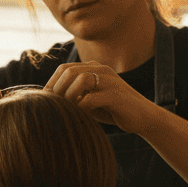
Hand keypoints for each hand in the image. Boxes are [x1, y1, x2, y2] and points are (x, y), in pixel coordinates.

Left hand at [43, 60, 157, 133]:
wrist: (142, 118)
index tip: (45, 100)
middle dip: (57, 90)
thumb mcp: (88, 101)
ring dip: (69, 96)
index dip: (51, 84)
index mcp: (93, 68)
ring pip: (80, 79)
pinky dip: (82, 107)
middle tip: (54, 106)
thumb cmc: (112, 111)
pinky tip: (81, 115)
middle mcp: (101, 69)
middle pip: (69, 71)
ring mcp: (110, 80)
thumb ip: (72, 97)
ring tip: (68, 109)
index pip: (64, 69)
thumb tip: (47, 100)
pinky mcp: (116, 95)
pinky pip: (92, 98)